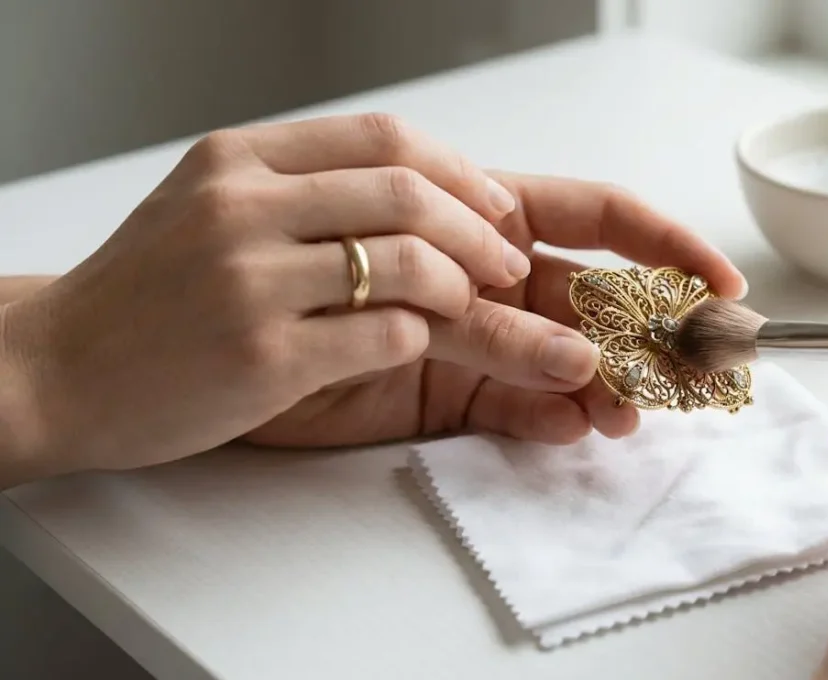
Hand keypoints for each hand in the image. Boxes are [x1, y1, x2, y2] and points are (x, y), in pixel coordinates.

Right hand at [2, 113, 743, 483]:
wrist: (55, 368)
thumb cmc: (170, 311)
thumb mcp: (260, 243)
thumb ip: (368, 238)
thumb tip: (507, 267)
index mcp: (266, 157)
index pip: (418, 149)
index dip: (512, 193)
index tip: (593, 233)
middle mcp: (260, 193)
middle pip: (436, 198)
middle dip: (519, 255)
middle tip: (559, 301)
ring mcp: (255, 264)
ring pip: (431, 264)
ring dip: (507, 315)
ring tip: (556, 355)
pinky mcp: (259, 342)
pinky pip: (394, 333)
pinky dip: (451, 352)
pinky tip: (466, 369)